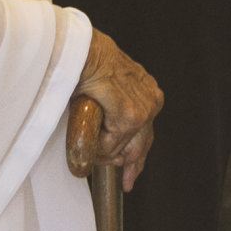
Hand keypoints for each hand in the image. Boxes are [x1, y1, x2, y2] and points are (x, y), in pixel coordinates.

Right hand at [68, 29, 161, 189]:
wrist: (80, 49)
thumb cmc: (88, 62)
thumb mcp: (109, 86)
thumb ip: (115, 109)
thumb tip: (110, 136)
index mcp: (148, 93)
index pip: (147, 133)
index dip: (139, 155)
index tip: (132, 171)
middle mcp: (151, 102)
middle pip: (142, 145)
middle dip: (131, 164)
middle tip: (126, 181)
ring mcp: (142, 110)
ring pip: (122, 147)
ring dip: (104, 151)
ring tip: (89, 141)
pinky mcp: (129, 116)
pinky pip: (110, 144)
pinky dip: (97, 145)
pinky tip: (88, 133)